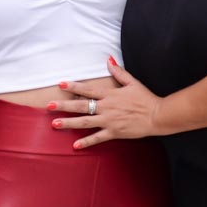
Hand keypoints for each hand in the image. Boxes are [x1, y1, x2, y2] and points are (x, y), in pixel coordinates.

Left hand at [47, 58, 162, 148]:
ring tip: (55, 124)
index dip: (74, 87)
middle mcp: (107, 107)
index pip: (88, 89)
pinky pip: (98, 138)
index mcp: (110, 94)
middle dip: (64, 106)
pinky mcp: (114, 132)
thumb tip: (108, 60)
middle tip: (49, 106)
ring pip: (85, 122)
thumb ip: (118, 72)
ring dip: (69, 123)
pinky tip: (74, 145)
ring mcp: (109, 121)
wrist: (157, 115)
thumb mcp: (132, 82)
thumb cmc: (145, 98)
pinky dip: (86, 142)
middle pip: (81, 106)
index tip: (61, 84)